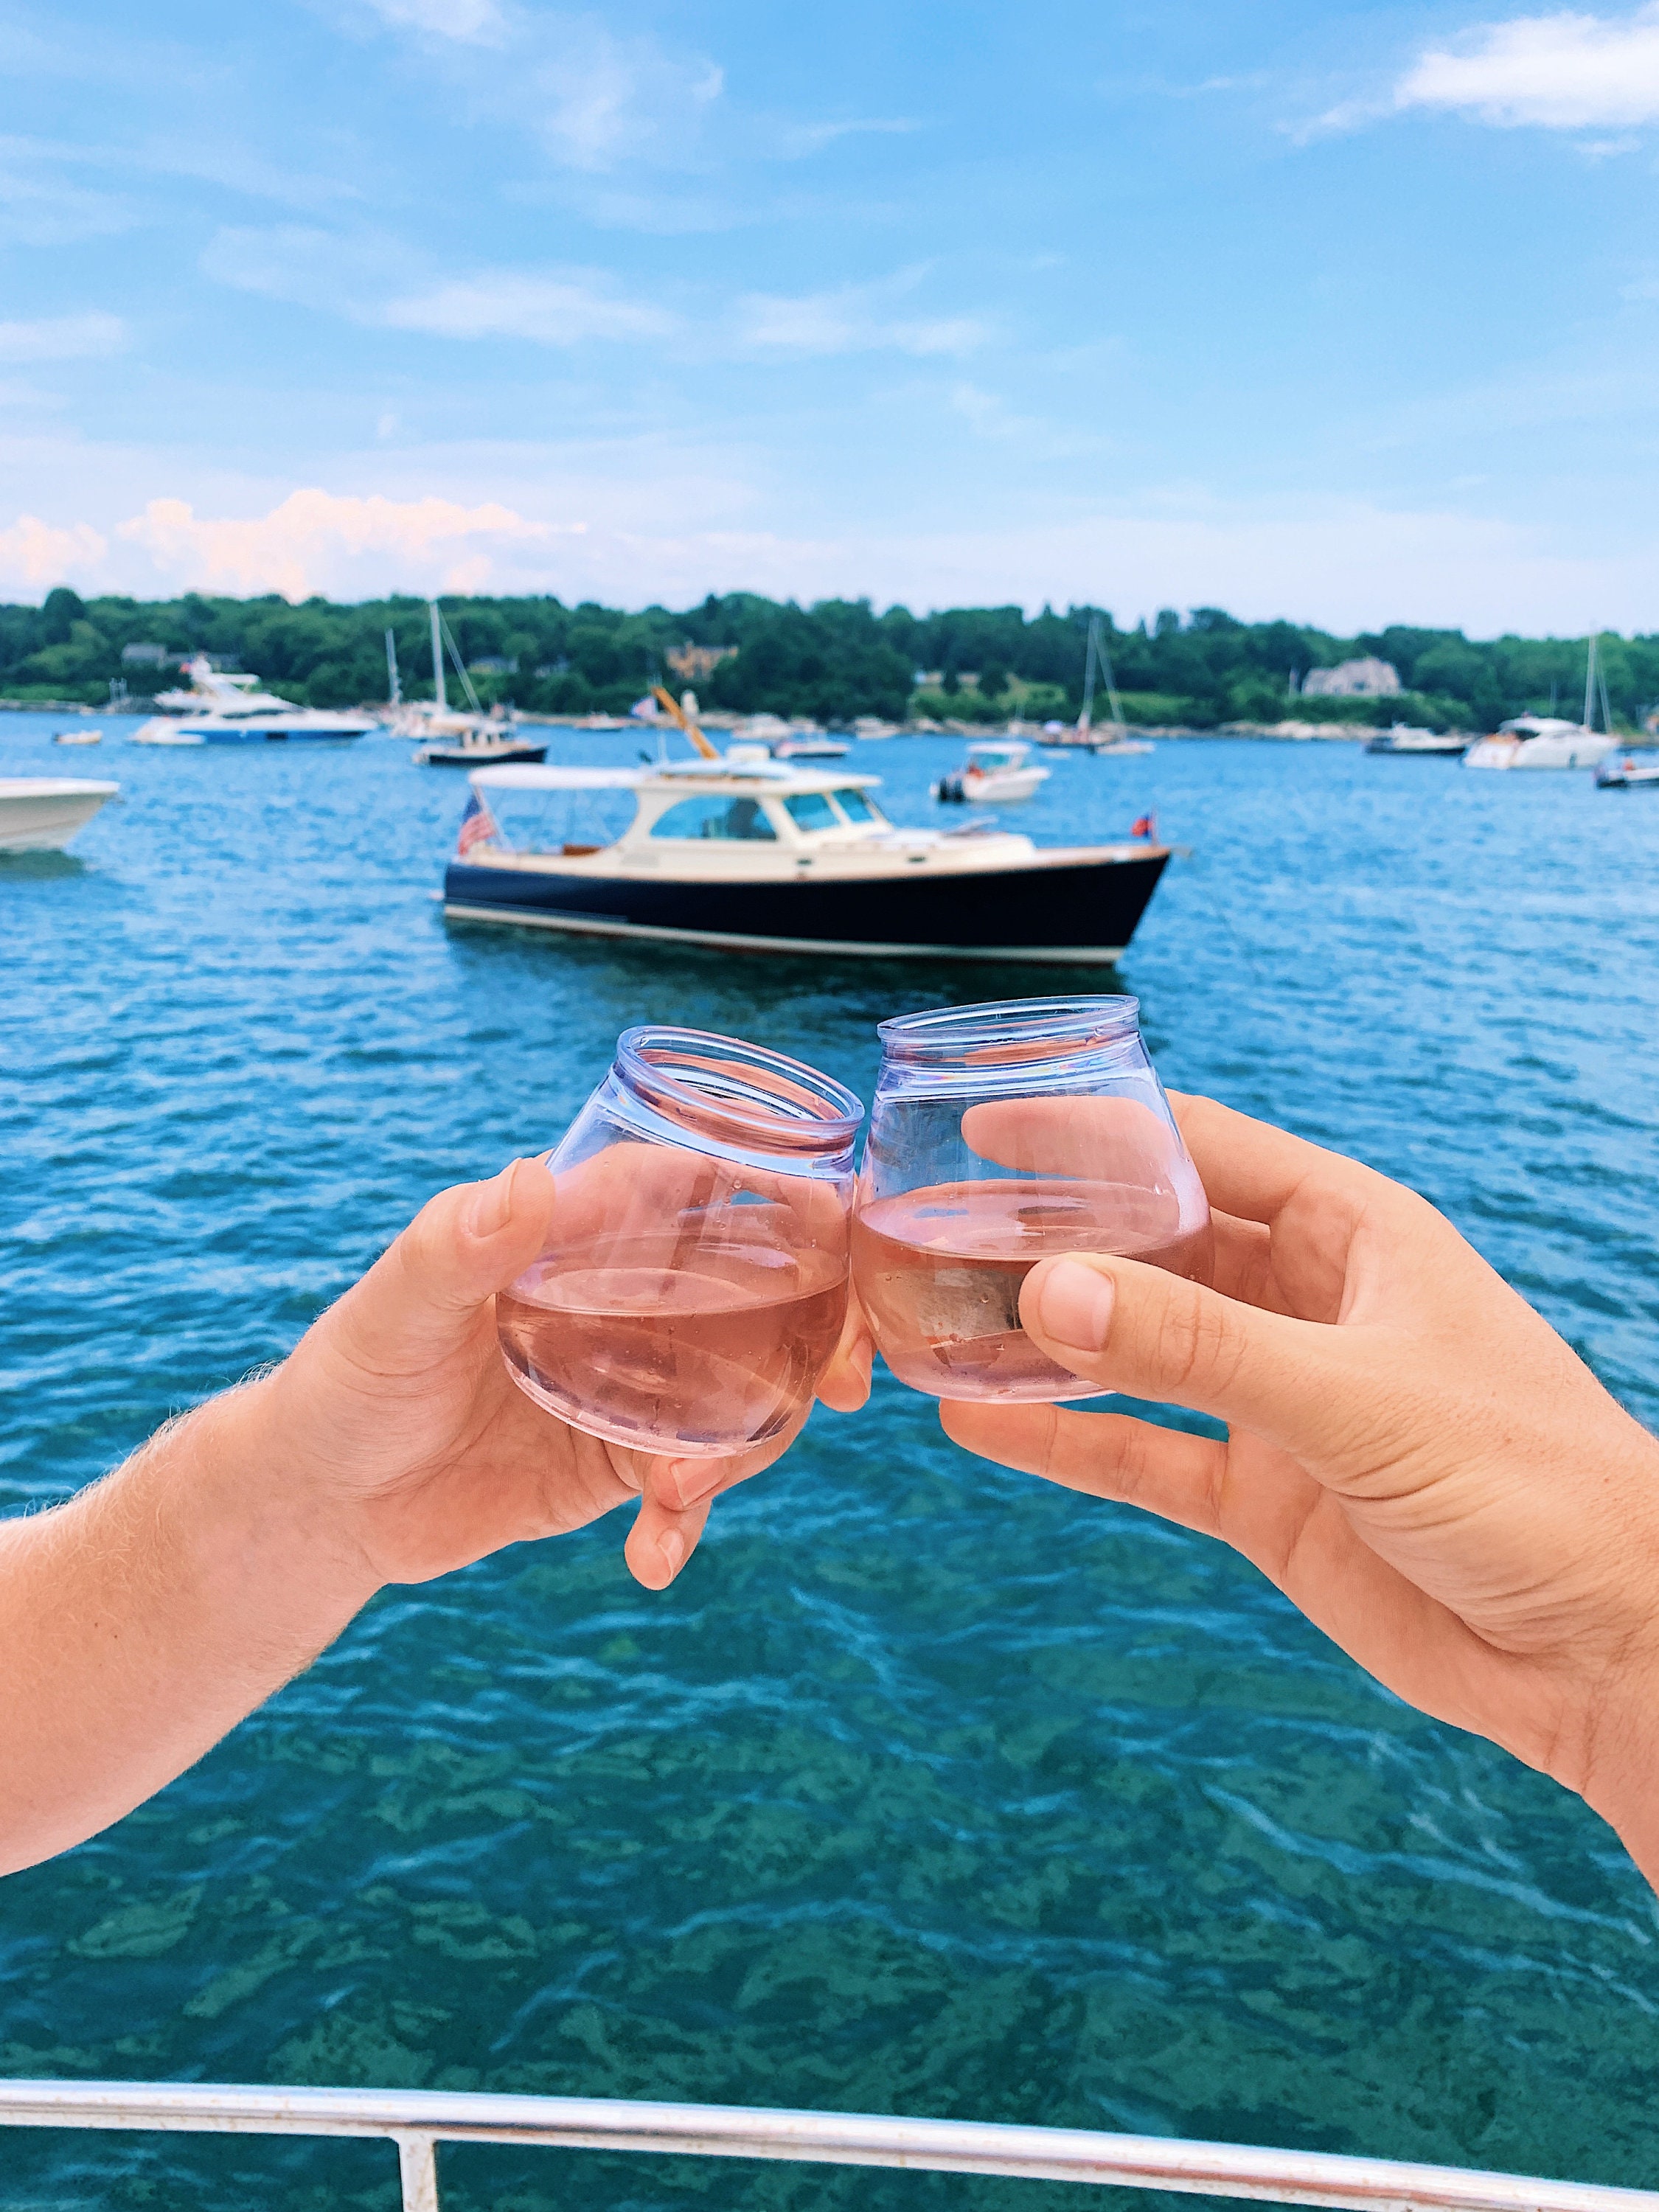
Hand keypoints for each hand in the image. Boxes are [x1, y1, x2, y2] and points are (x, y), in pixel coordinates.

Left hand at [269, 1155, 804, 1592]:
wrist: (325, 1505)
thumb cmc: (346, 1380)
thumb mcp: (393, 1312)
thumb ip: (455, 1248)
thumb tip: (527, 1182)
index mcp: (580, 1232)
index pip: (703, 1188)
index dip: (787, 1201)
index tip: (843, 1233)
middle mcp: (626, 1298)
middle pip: (761, 1293)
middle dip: (821, 1333)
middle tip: (844, 1386)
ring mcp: (637, 1381)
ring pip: (750, 1391)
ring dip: (749, 1444)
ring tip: (678, 1497)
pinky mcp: (625, 1460)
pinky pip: (697, 1480)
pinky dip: (691, 1518)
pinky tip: (654, 1558)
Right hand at [941, 1094, 1658, 1876]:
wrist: (1604, 1647)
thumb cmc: (1534, 1485)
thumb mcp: (1356, 1397)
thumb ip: (1200, 1348)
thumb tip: (1050, 1291)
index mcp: (1351, 1233)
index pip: (1199, 1150)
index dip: (1093, 1131)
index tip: (986, 1123)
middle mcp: (1306, 1304)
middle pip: (1152, 1249)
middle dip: (1049, 1240)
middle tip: (933, 1235)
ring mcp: (1280, 1401)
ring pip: (1136, 1349)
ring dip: (1045, 1339)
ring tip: (935, 1321)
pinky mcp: (1266, 1496)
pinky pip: (1144, 1452)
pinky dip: (1065, 1439)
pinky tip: (980, 1423)